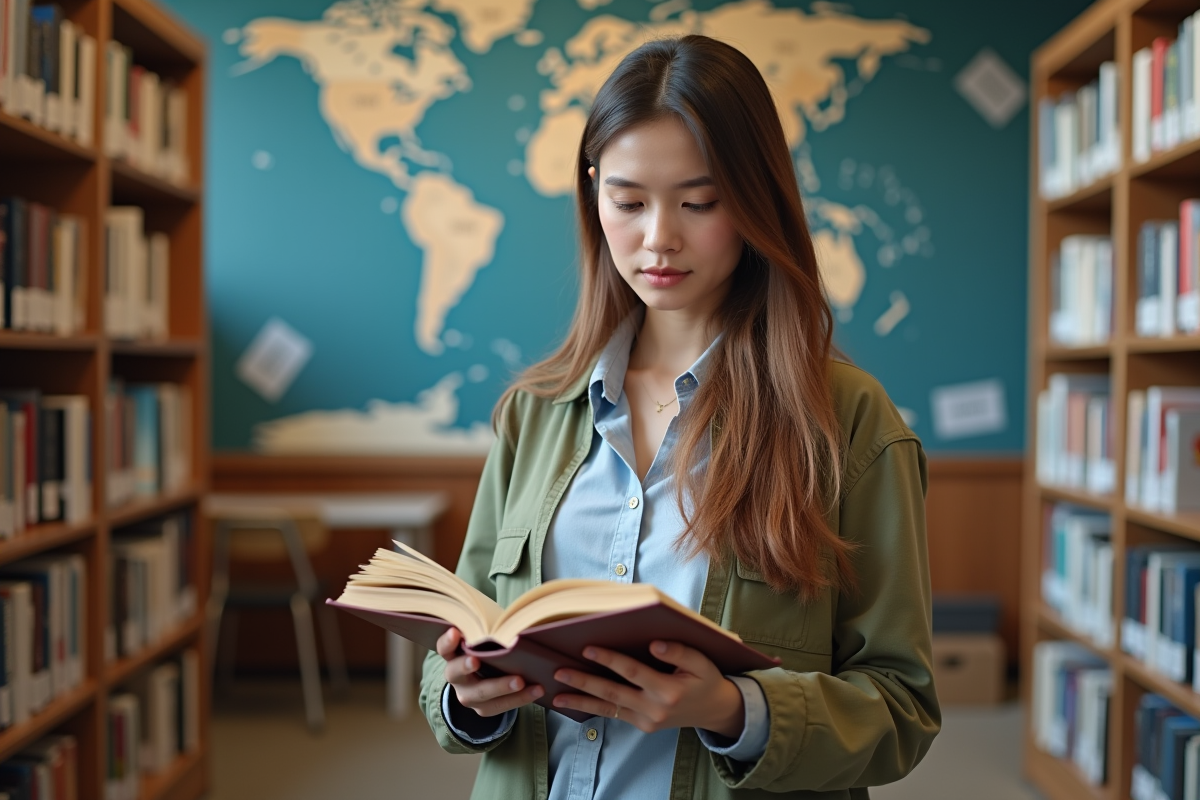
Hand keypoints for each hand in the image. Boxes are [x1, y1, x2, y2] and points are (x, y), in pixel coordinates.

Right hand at [437, 627, 543, 716]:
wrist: (487, 679)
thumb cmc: (488, 651)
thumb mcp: (485, 642)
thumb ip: (489, 633)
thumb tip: (510, 621)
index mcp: (453, 656)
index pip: (444, 647)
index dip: (447, 641)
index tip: (455, 632)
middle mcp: (456, 677)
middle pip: (455, 673)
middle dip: (465, 666)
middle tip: (475, 660)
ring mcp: (468, 695)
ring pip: (481, 694)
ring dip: (502, 687)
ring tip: (520, 681)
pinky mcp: (483, 709)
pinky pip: (500, 706)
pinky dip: (519, 698)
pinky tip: (535, 690)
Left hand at [552, 641, 744, 736]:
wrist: (714, 710)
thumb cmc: (706, 679)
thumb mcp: (701, 662)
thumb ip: (679, 652)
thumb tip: (655, 644)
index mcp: (669, 691)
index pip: (633, 672)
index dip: (610, 659)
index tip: (587, 648)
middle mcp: (655, 709)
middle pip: (613, 693)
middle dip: (584, 682)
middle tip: (560, 671)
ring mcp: (647, 721)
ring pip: (608, 708)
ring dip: (580, 701)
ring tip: (556, 695)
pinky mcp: (642, 725)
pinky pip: (613, 715)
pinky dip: (592, 708)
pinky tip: (573, 702)